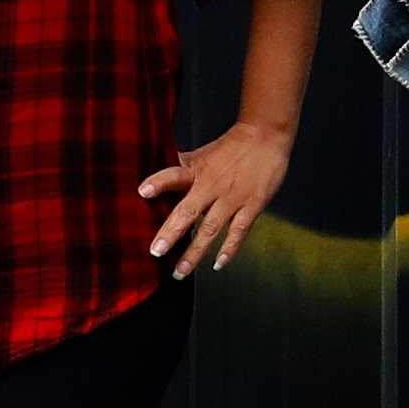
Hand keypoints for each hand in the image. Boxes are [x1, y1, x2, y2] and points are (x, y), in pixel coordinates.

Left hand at [140, 118, 294, 275]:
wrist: (266, 136)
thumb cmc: (232, 146)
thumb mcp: (203, 154)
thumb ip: (182, 169)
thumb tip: (158, 176)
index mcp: (198, 171)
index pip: (174, 176)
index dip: (159, 183)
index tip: (142, 192)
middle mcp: (212, 186)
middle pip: (188, 211)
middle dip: (171, 233)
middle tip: (156, 252)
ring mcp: (232, 198)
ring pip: (210, 228)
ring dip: (195, 251)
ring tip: (180, 271)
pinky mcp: (252, 206)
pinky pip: (239, 231)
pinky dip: (229, 249)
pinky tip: (218, 264)